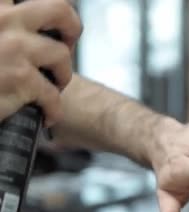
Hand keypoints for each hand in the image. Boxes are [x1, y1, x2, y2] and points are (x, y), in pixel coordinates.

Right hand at [0, 0, 80, 124]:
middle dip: (71, 28)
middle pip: (60, 9)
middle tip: (64, 46)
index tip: (54, 22)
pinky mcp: (19, 79)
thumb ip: (5, 24)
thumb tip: (32, 13)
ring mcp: (12, 48)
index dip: (56, 12)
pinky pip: (53, 94)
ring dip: (61, 76)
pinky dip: (53, 109)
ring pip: (61, 55)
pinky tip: (44, 115)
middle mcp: (1, 20)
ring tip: (48, 86)